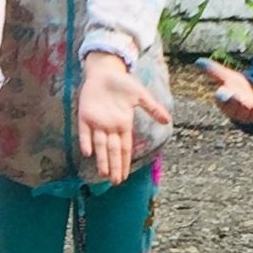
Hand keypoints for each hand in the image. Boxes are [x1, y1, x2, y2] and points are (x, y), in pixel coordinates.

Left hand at [76, 52, 171, 185]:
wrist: (105, 70)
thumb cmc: (122, 82)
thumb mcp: (140, 95)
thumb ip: (153, 108)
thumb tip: (168, 120)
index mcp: (123, 124)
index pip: (124, 148)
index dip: (124, 162)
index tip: (125, 177)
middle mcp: (110, 127)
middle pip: (112, 150)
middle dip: (114, 166)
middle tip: (115, 182)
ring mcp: (97, 122)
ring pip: (99, 145)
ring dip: (101, 159)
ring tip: (103, 174)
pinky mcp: (85, 115)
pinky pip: (84, 131)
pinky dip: (86, 141)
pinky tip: (88, 153)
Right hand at [196, 58, 252, 125]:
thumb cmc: (238, 88)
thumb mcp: (227, 77)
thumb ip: (214, 71)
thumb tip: (197, 61)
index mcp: (224, 98)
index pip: (221, 98)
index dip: (221, 96)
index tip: (220, 93)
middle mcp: (233, 106)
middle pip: (231, 104)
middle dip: (231, 101)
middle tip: (229, 98)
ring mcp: (245, 110)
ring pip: (242, 109)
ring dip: (242, 105)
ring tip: (244, 101)